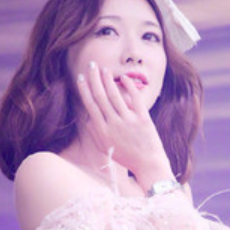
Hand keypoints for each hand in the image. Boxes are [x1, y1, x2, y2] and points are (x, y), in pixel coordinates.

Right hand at [76, 62, 171, 184]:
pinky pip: (134, 98)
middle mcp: (113, 124)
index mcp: (102, 131)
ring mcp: (128, 121)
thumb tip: (88, 117)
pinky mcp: (143, 118)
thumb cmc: (126, 156)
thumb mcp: (105, 148)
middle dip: (94, 78)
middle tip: (91, 65)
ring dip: (108, 79)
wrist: (147, 164)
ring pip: (115, 95)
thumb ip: (94, 133)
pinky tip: (124, 78)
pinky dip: (129, 86)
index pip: (90, 105)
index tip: (81, 78)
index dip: (85, 89)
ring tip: (104, 69)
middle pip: (100, 96)